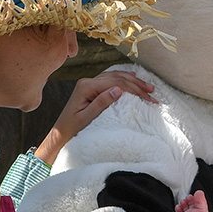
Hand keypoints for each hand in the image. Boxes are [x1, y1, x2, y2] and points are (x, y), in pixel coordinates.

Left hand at [34, 70, 156, 164]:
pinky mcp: (91, 88)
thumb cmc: (72, 130)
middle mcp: (87, 82)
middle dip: (136, 85)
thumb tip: (118, 89)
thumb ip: (101, 103)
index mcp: (86, 87)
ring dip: (132, 81)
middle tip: (152, 93)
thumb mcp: (87, 119)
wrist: (60, 135)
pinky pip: (110, 80)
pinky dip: (123, 79)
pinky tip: (132, 78)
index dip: (134, 89)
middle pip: (117, 78)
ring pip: (115, 77)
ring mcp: (89, 84)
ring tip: (148, 87)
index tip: (148, 98)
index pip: (115, 83)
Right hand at [174, 189, 211, 211]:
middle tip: (183, 202)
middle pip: (187, 206)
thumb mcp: (202, 209)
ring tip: (179, 207)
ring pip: (181, 211)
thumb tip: (199, 192)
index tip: (189, 197)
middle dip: (184, 202)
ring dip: (179, 207)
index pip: (194, 203)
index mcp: (199, 211)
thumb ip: (200, 199)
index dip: (191, 198)